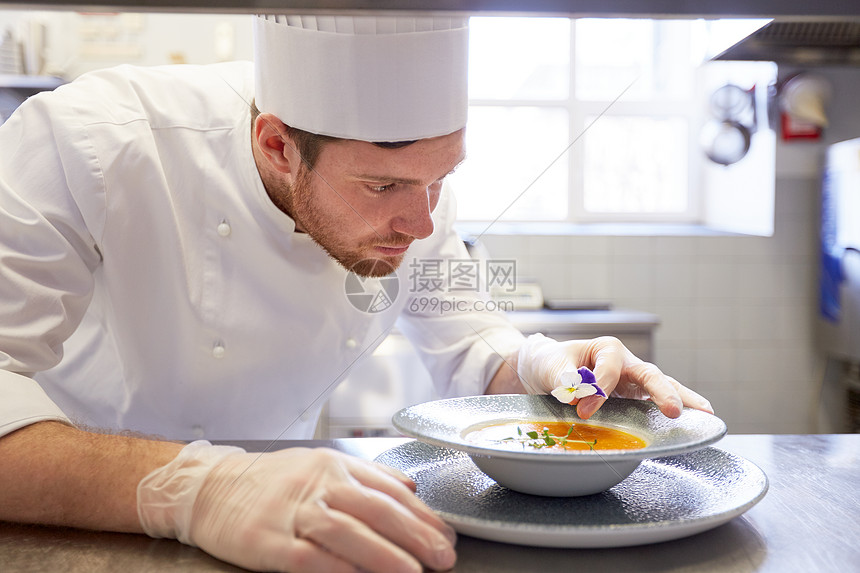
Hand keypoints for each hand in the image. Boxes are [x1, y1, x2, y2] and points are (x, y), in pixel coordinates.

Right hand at [138, 442, 455, 572]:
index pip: (389, 490)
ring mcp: (293, 513)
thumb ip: (368, 477)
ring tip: (413, 572)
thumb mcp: (321, 464)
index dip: (422, 515)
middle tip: (442, 557)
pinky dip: (336, 567)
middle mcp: (318, 485)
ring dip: (384, 554)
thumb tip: (412, 490)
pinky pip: (308, 557)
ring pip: (347, 532)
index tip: (446, 535)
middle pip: (375, 510)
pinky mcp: (268, 541)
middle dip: (415, 536)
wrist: (211, 487)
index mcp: (334, 466)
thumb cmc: (272, 480)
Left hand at [516, 333, 712, 418]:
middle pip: (650, 374)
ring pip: (664, 386)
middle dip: (662, 392)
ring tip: (705, 414)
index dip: (599, 391)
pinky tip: (697, 419)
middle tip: (673, 411)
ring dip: (683, 400)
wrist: (547, 371)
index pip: (610, 371)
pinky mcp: (635, 397)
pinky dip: (678, 408)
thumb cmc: (552, 363)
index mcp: (607, 349)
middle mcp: (627, 363)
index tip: (582, 409)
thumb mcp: (552, 366)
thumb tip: (577, 392)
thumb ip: (565, 377)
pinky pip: (658, 402)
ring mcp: (634, 380)